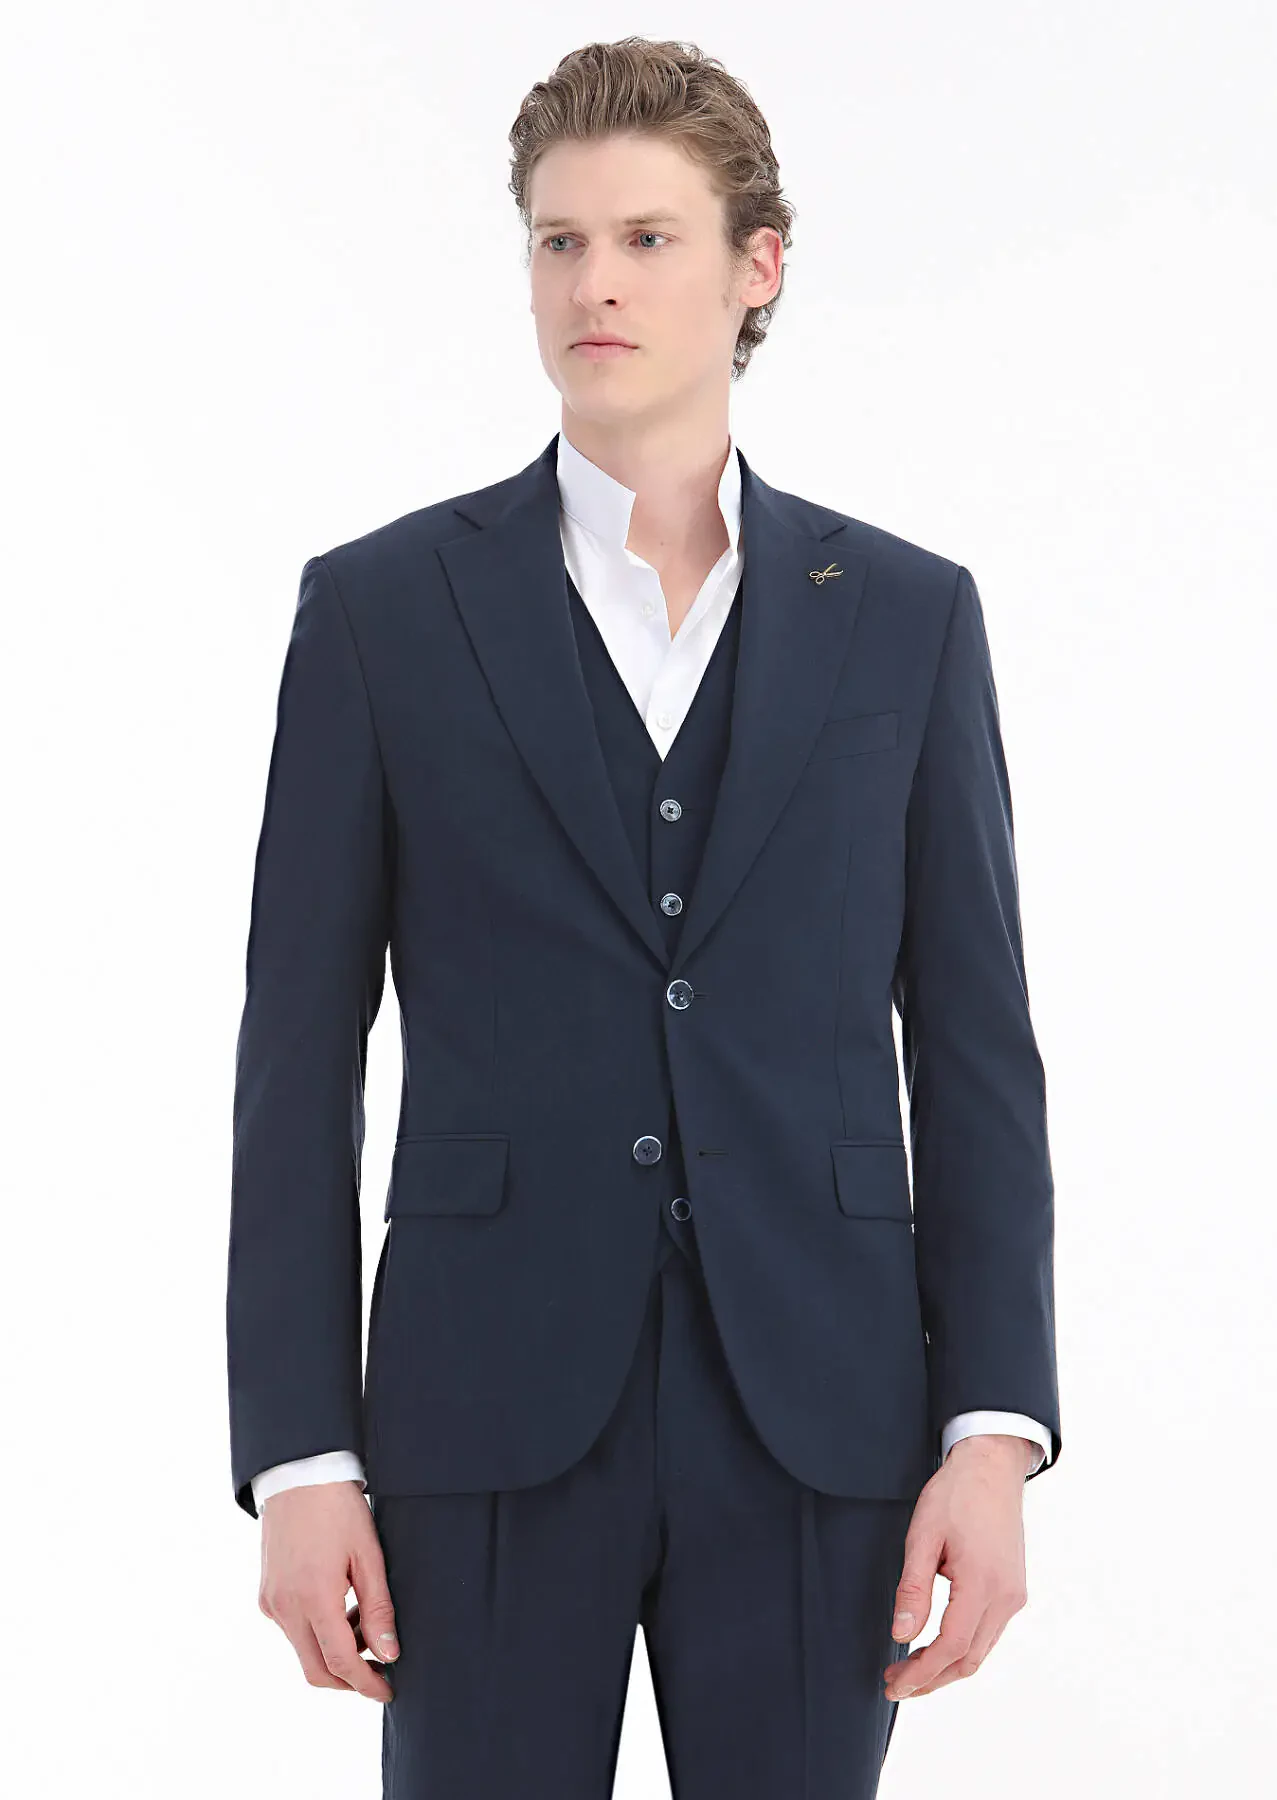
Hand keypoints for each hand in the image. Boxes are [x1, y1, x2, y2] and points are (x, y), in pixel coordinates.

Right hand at [257, 1480, 399, 1700]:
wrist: (298, 1475)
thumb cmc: (338, 1509)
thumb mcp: (369, 1555)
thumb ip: (379, 1608)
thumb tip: (389, 1654)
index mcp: (314, 1598)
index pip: (341, 1662)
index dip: (366, 1684)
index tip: (388, 1690)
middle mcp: (285, 1608)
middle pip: (316, 1670)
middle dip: (349, 1679)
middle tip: (380, 1669)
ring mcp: (271, 1603)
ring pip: (304, 1650)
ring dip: (335, 1651)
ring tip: (365, 1620)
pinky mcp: (266, 1596)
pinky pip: (293, 1630)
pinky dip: (319, 1631)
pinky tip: (342, 1606)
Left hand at [883, 1434, 1031, 1701]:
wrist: (991, 1465)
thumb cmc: (955, 1494)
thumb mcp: (923, 1536)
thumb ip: (913, 1588)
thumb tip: (901, 1634)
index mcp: (983, 1584)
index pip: (950, 1647)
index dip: (920, 1672)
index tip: (893, 1684)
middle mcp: (1006, 1597)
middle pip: (968, 1659)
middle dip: (931, 1678)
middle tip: (895, 1682)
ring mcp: (1014, 1594)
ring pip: (980, 1650)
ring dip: (946, 1666)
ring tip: (910, 1668)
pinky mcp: (1014, 1589)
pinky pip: (988, 1632)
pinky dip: (961, 1648)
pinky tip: (936, 1645)